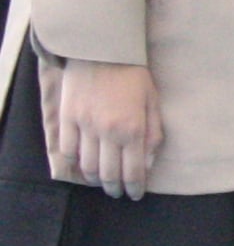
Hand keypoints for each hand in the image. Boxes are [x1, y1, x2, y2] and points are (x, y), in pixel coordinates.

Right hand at [49, 60, 160, 198]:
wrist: (102, 51)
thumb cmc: (134, 75)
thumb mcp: (153, 102)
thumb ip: (153, 134)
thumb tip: (149, 163)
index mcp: (132, 128)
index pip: (133, 170)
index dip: (135, 187)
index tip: (135, 195)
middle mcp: (107, 131)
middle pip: (108, 174)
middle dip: (115, 188)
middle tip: (119, 192)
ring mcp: (84, 126)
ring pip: (86, 166)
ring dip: (95, 179)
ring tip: (103, 181)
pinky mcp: (67, 119)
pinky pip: (68, 150)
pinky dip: (75, 162)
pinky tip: (83, 164)